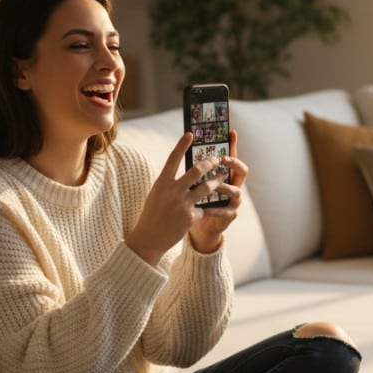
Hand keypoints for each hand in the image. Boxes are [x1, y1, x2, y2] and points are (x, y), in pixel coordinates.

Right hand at [125, 132, 234, 265]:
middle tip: (217, 159)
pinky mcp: (190, 217)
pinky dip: (209, 208)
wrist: (149, 238)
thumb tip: (186, 171)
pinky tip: (217, 207)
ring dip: (217, 181)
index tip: (190, 134)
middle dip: (210, 163)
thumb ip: (170, 182)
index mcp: (161, 183)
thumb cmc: (153, 213)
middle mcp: (172, 191)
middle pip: (196, 171)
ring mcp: (182, 204)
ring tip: (223, 177)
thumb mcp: (157, 194)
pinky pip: (205, 208)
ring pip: (206, 188)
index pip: (173, 159)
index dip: (181, 145)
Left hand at [190, 129, 248, 253]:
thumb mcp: (193, 182)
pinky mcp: (230, 214)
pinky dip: (215, 208)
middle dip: (234, 163)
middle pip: (242, 170)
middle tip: (222, 159)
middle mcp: (234, 185)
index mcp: (226, 174)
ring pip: (235, 190)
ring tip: (215, 185)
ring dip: (224, 186)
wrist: (196, 225)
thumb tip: (186, 144)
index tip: (231, 132)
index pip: (232, 156)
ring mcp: (235, 200)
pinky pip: (226, 210)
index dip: (233, 144)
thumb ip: (195, 168)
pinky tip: (206, 207)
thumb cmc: (194, 200)